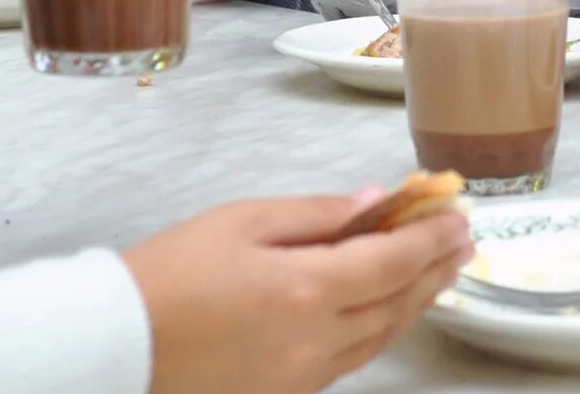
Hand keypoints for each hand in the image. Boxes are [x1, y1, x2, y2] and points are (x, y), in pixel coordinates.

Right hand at [124, 192, 472, 393]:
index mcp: (305, 289)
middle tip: (464, 242)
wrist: (115, 345)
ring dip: (414, 303)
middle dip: (435, 270)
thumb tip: (371, 204)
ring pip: (379, 338)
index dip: (431, 239)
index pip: (392, 262)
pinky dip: (377, 330)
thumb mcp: (239, 222)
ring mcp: (302, 375)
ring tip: (438, 273)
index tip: (459, 216)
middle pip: (395, 304)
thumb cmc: (166, 275)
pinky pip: (348, 360)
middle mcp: (315, 340)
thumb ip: (314, 214)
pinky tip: (385, 310)